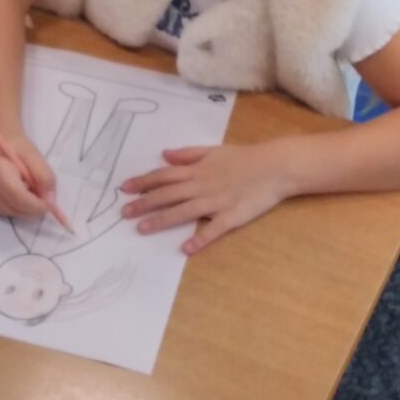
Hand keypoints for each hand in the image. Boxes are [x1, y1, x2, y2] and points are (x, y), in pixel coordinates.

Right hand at [0, 131, 56, 217]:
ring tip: (30, 193)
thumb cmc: (17, 148)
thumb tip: (50, 201)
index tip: (49, 205)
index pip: (18, 196)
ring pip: (12, 213)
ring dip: (26, 209)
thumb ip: (46, 177)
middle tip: (43, 199)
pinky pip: (6, 212)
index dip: (35, 205)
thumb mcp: (36, 156)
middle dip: (33, 208)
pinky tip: (20, 196)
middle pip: (15, 207)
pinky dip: (18, 208)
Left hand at [121, 142, 293, 254]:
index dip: (143, 182)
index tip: (124, 189)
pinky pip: (213, 230)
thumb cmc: (245, 158)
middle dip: (144, 203)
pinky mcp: (232, 216)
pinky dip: (200, 239)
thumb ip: (188, 154)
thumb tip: (164, 155)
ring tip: (142, 229)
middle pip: (168, 195)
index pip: (164, 176)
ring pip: (184, 212)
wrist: (276, 166)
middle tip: (123, 213)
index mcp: (197, 170)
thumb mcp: (214, 150)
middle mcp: (202, 186)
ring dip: (162, 220)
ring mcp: (216, 202)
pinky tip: (186, 248)